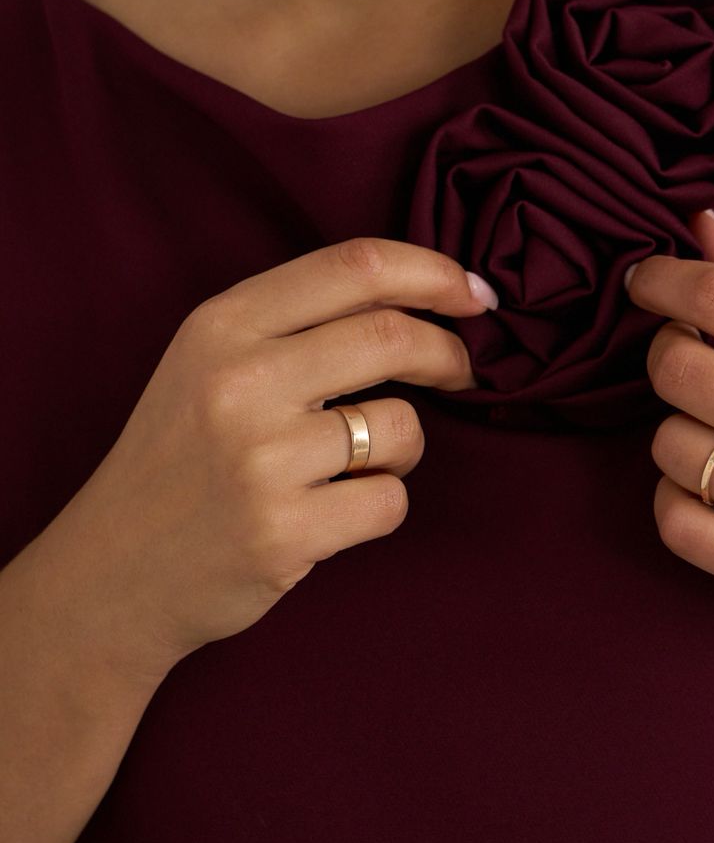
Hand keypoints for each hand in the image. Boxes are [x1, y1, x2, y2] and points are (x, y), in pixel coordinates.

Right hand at [63, 238, 490, 676]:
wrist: (110, 576)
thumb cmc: (183, 459)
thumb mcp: (210, 362)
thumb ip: (299, 321)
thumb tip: (428, 291)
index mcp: (222, 325)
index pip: (356, 266)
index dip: (434, 270)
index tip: (475, 292)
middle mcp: (239, 381)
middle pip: (393, 336)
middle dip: (448, 352)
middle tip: (462, 371)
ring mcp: (260, 459)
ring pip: (402, 426)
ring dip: (404, 446)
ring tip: (355, 464)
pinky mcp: (283, 532)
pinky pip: (389, 500)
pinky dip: (380, 505)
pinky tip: (331, 513)